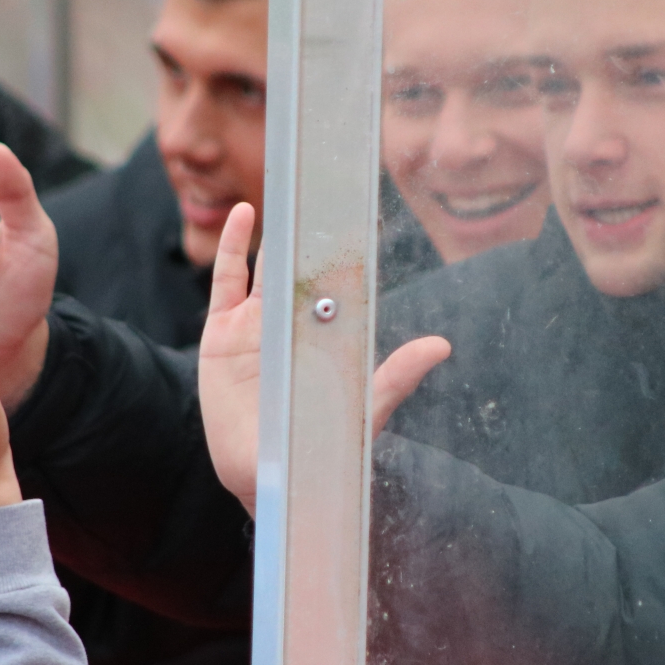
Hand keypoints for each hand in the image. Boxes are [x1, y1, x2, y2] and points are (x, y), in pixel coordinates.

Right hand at [200, 204, 449, 515]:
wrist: (264, 477)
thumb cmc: (317, 447)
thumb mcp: (361, 409)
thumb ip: (396, 377)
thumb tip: (441, 346)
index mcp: (327, 336)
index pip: (340, 285)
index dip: (347, 253)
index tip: (360, 217)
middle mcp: (292, 325)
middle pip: (301, 267)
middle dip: (311, 233)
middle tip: (322, 188)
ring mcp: (255, 326)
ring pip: (265, 265)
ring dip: (275, 230)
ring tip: (287, 188)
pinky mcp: (222, 334)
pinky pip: (226, 282)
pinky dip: (234, 247)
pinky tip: (245, 215)